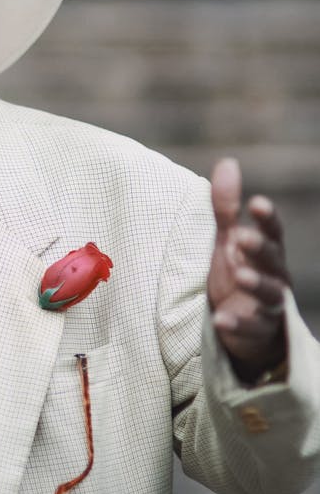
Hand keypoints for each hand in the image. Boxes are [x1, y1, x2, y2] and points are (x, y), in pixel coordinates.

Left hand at [207, 157, 289, 381]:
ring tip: (239, 276)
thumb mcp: (226, 237)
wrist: (240, 322)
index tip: (256, 203)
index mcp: (265, 249)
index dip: (266, 217)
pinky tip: (220, 320)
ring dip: (256, 285)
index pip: (272, 230)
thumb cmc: (236, 269)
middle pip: (272, 260)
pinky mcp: (258, 331)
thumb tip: (229, 162)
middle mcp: (273, 274)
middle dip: (260, 248)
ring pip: (270, 295)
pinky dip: (237, 324)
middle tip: (242, 238)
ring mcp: (268, 305)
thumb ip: (225, 205)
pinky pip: (251, 329)